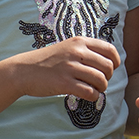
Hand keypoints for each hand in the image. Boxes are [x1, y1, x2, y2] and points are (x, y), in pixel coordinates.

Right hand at [2, 36, 121, 101]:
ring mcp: (70, 67)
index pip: (110, 50)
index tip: (110, 69)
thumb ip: (85, 51)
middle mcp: (77, 52)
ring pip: (101, 80)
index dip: (115, 62)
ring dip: (101, 88)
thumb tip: (108, 61)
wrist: (23, 70)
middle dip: (107, 77)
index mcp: (79, 42)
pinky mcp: (64, 83)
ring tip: (93, 89)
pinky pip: (90, 92)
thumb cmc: (47, 61)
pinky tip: (87, 96)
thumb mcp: (67, 47)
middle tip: (98, 82)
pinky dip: (93, 96)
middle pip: (108, 67)